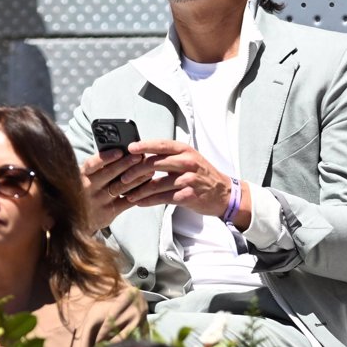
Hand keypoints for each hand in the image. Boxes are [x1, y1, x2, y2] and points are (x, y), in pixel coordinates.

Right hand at [80, 149, 147, 230]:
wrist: (76, 220)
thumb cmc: (86, 190)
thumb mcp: (85, 177)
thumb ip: (98, 167)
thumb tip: (121, 150)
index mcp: (81, 175)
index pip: (92, 164)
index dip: (106, 157)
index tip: (120, 151)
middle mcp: (87, 188)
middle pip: (109, 174)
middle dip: (126, 164)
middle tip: (140, 156)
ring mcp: (98, 202)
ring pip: (121, 187)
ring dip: (137, 178)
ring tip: (149, 171)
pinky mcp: (108, 213)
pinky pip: (126, 202)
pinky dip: (138, 194)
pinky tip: (147, 187)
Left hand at [119, 139, 235, 217]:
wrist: (223, 193)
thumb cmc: (202, 174)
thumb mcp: (188, 158)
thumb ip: (169, 156)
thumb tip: (143, 155)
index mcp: (184, 150)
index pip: (160, 144)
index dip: (143, 146)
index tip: (129, 148)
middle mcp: (187, 162)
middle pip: (154, 164)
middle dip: (135, 171)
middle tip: (123, 177)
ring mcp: (188, 179)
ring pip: (156, 184)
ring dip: (139, 190)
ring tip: (128, 194)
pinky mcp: (188, 196)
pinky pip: (163, 198)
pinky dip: (149, 201)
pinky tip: (140, 202)